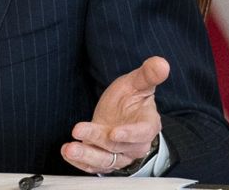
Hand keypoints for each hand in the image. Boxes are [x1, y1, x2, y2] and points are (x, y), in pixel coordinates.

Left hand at [60, 55, 167, 174]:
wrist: (121, 112)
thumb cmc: (131, 98)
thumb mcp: (137, 83)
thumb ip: (148, 75)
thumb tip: (162, 63)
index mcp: (148, 124)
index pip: (143, 133)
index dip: (129, 134)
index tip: (114, 133)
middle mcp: (135, 144)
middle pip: (118, 147)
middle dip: (97, 140)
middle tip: (78, 130)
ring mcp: (120, 154)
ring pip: (105, 160)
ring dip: (87, 155)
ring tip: (70, 148)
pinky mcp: (106, 160)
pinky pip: (95, 166)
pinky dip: (81, 162)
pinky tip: (66, 152)